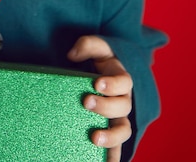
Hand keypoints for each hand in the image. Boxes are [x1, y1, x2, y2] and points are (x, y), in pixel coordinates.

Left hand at [67, 35, 132, 161]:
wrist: (100, 74)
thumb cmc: (98, 60)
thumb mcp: (96, 48)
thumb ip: (87, 45)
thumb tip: (72, 54)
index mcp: (120, 79)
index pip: (123, 82)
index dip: (112, 84)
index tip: (96, 83)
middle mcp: (123, 100)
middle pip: (122, 107)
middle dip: (105, 106)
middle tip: (86, 102)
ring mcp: (118, 118)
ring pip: (123, 130)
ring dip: (112, 136)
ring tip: (95, 139)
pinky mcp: (111, 131)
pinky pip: (116, 148)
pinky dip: (112, 157)